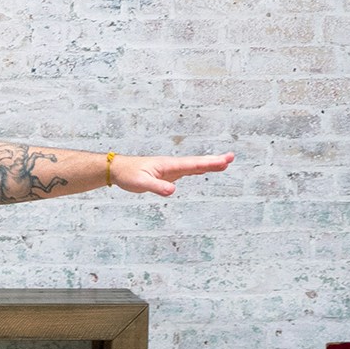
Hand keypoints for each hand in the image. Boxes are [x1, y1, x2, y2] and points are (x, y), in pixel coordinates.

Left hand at [112, 152, 234, 196]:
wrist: (118, 169)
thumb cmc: (128, 175)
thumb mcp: (140, 184)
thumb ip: (156, 187)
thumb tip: (173, 191)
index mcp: (168, 165)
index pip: (192, 165)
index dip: (208, 163)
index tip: (223, 161)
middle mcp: (172, 165)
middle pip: (197, 163)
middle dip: (214, 161)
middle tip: (231, 158)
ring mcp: (171, 169)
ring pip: (194, 166)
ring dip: (209, 164)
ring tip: (225, 162)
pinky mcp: (168, 173)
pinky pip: (187, 171)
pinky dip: (199, 169)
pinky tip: (205, 169)